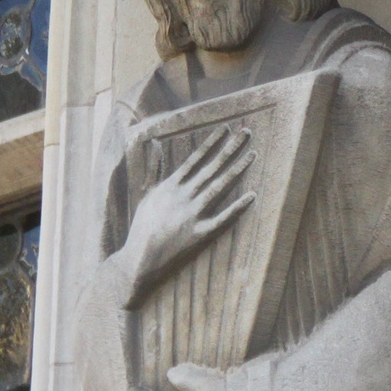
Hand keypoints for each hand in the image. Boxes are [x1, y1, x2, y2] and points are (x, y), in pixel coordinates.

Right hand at [122, 126, 253, 299]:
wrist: (139, 260)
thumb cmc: (142, 227)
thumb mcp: (146, 194)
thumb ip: (153, 168)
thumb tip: (153, 143)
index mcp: (171, 186)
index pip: (195, 159)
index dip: (212, 143)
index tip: (226, 129)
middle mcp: (183, 197)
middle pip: (211, 168)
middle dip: (230, 149)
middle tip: (247, 133)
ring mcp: (192, 215)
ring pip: (219, 187)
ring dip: (237, 170)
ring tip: (252, 155)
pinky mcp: (200, 235)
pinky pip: (222, 219)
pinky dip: (237, 208)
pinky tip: (251, 196)